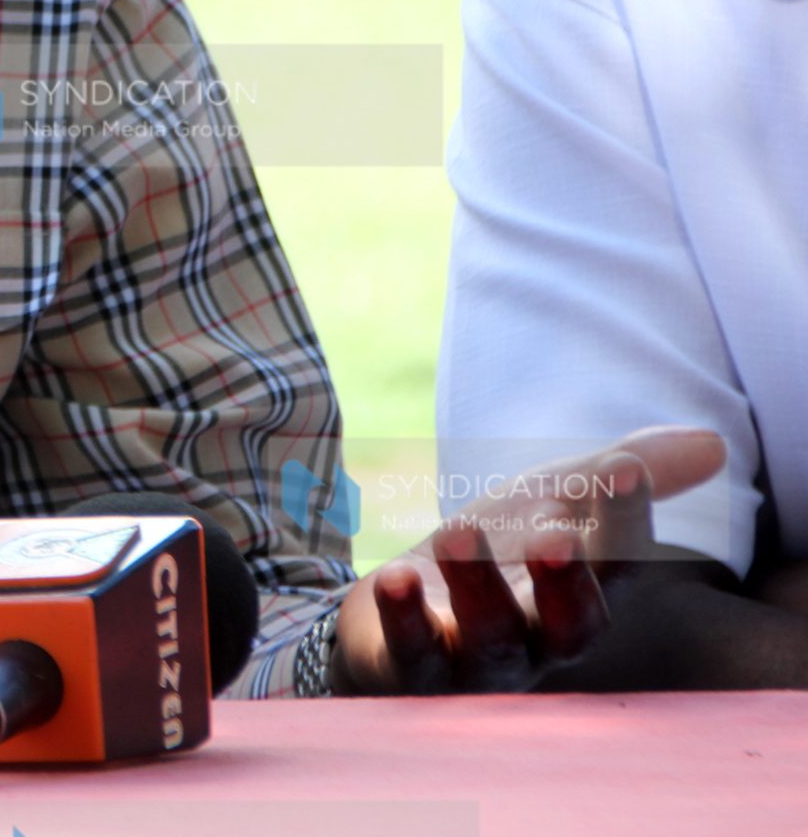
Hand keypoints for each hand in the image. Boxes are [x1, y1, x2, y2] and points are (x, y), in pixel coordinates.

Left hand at [331, 425, 725, 694]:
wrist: (404, 599)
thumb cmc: (497, 551)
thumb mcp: (555, 499)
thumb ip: (621, 475)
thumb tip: (714, 442)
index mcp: (585, 593)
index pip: (619, 563)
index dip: (625, 521)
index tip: (622, 468)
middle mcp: (542, 639)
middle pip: (572, 625)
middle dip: (568, 583)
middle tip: (555, 537)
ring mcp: (475, 659)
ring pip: (491, 640)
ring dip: (478, 587)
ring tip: (458, 532)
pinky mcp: (409, 666)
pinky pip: (411, 654)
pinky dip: (405, 619)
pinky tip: (395, 578)